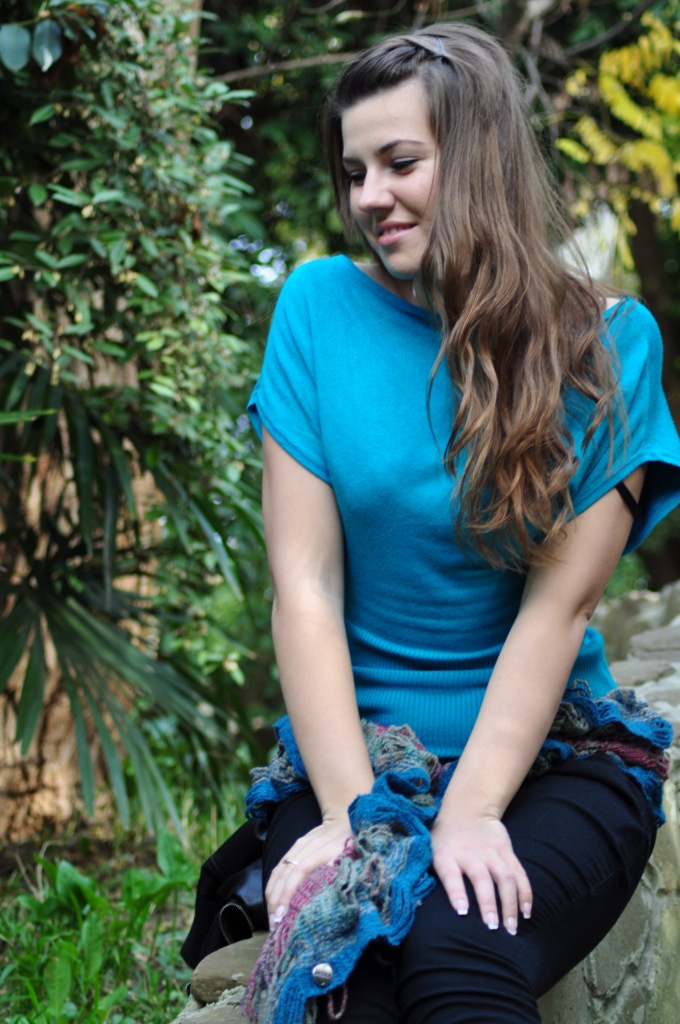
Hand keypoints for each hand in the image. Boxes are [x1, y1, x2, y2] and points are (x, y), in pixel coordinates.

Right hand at [265, 816, 353, 928]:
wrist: (342, 819)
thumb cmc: (350, 842)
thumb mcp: (352, 854)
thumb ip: (341, 869)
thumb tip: (333, 892)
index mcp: (322, 849)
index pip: (300, 871)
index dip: (289, 892)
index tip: (282, 914)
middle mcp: (305, 846)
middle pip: (284, 873)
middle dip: (276, 899)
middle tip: (274, 924)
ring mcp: (297, 846)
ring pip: (278, 871)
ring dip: (272, 894)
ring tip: (271, 917)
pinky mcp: (293, 848)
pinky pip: (278, 867)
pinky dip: (272, 885)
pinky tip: (271, 900)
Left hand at [430, 813, 531, 935]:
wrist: (466, 808)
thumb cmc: (445, 838)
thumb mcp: (431, 850)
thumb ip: (433, 873)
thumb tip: (425, 904)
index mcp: (446, 856)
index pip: (451, 875)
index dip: (456, 893)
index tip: (462, 912)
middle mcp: (470, 853)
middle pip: (481, 879)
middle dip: (488, 904)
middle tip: (492, 927)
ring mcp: (490, 851)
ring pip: (504, 877)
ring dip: (510, 903)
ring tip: (511, 927)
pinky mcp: (506, 849)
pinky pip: (518, 872)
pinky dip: (524, 893)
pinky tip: (525, 911)